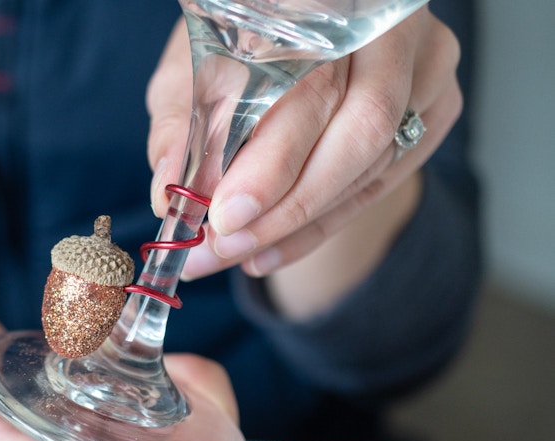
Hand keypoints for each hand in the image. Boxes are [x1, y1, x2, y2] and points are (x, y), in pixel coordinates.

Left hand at [147, 6, 461, 279]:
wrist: (296, 33)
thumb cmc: (234, 43)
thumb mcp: (190, 69)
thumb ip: (179, 124)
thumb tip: (168, 193)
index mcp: (326, 3)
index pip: (311, 88)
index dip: (272, 163)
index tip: (223, 216)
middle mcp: (390, 27)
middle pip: (360, 131)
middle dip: (287, 208)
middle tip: (225, 248)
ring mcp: (424, 64)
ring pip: (376, 163)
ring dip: (300, 225)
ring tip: (237, 254)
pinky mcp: (434, 104)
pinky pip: (384, 180)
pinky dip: (323, 225)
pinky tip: (272, 251)